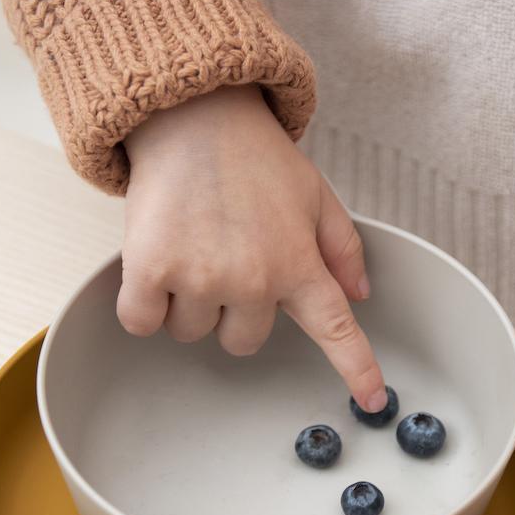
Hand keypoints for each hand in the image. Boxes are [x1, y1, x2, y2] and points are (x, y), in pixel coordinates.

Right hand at [117, 87, 387, 412]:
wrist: (191, 114)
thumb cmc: (253, 156)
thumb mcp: (314, 194)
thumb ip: (341, 247)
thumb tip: (358, 294)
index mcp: (298, 262)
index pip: (335, 329)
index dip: (356, 368)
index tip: (371, 400)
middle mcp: (253, 278)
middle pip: (242, 340)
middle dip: (233, 309)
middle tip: (225, 254)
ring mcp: (200, 277)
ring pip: (190, 332)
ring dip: (186, 301)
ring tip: (190, 244)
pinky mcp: (150, 270)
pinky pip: (143, 323)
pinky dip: (143, 304)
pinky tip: (153, 263)